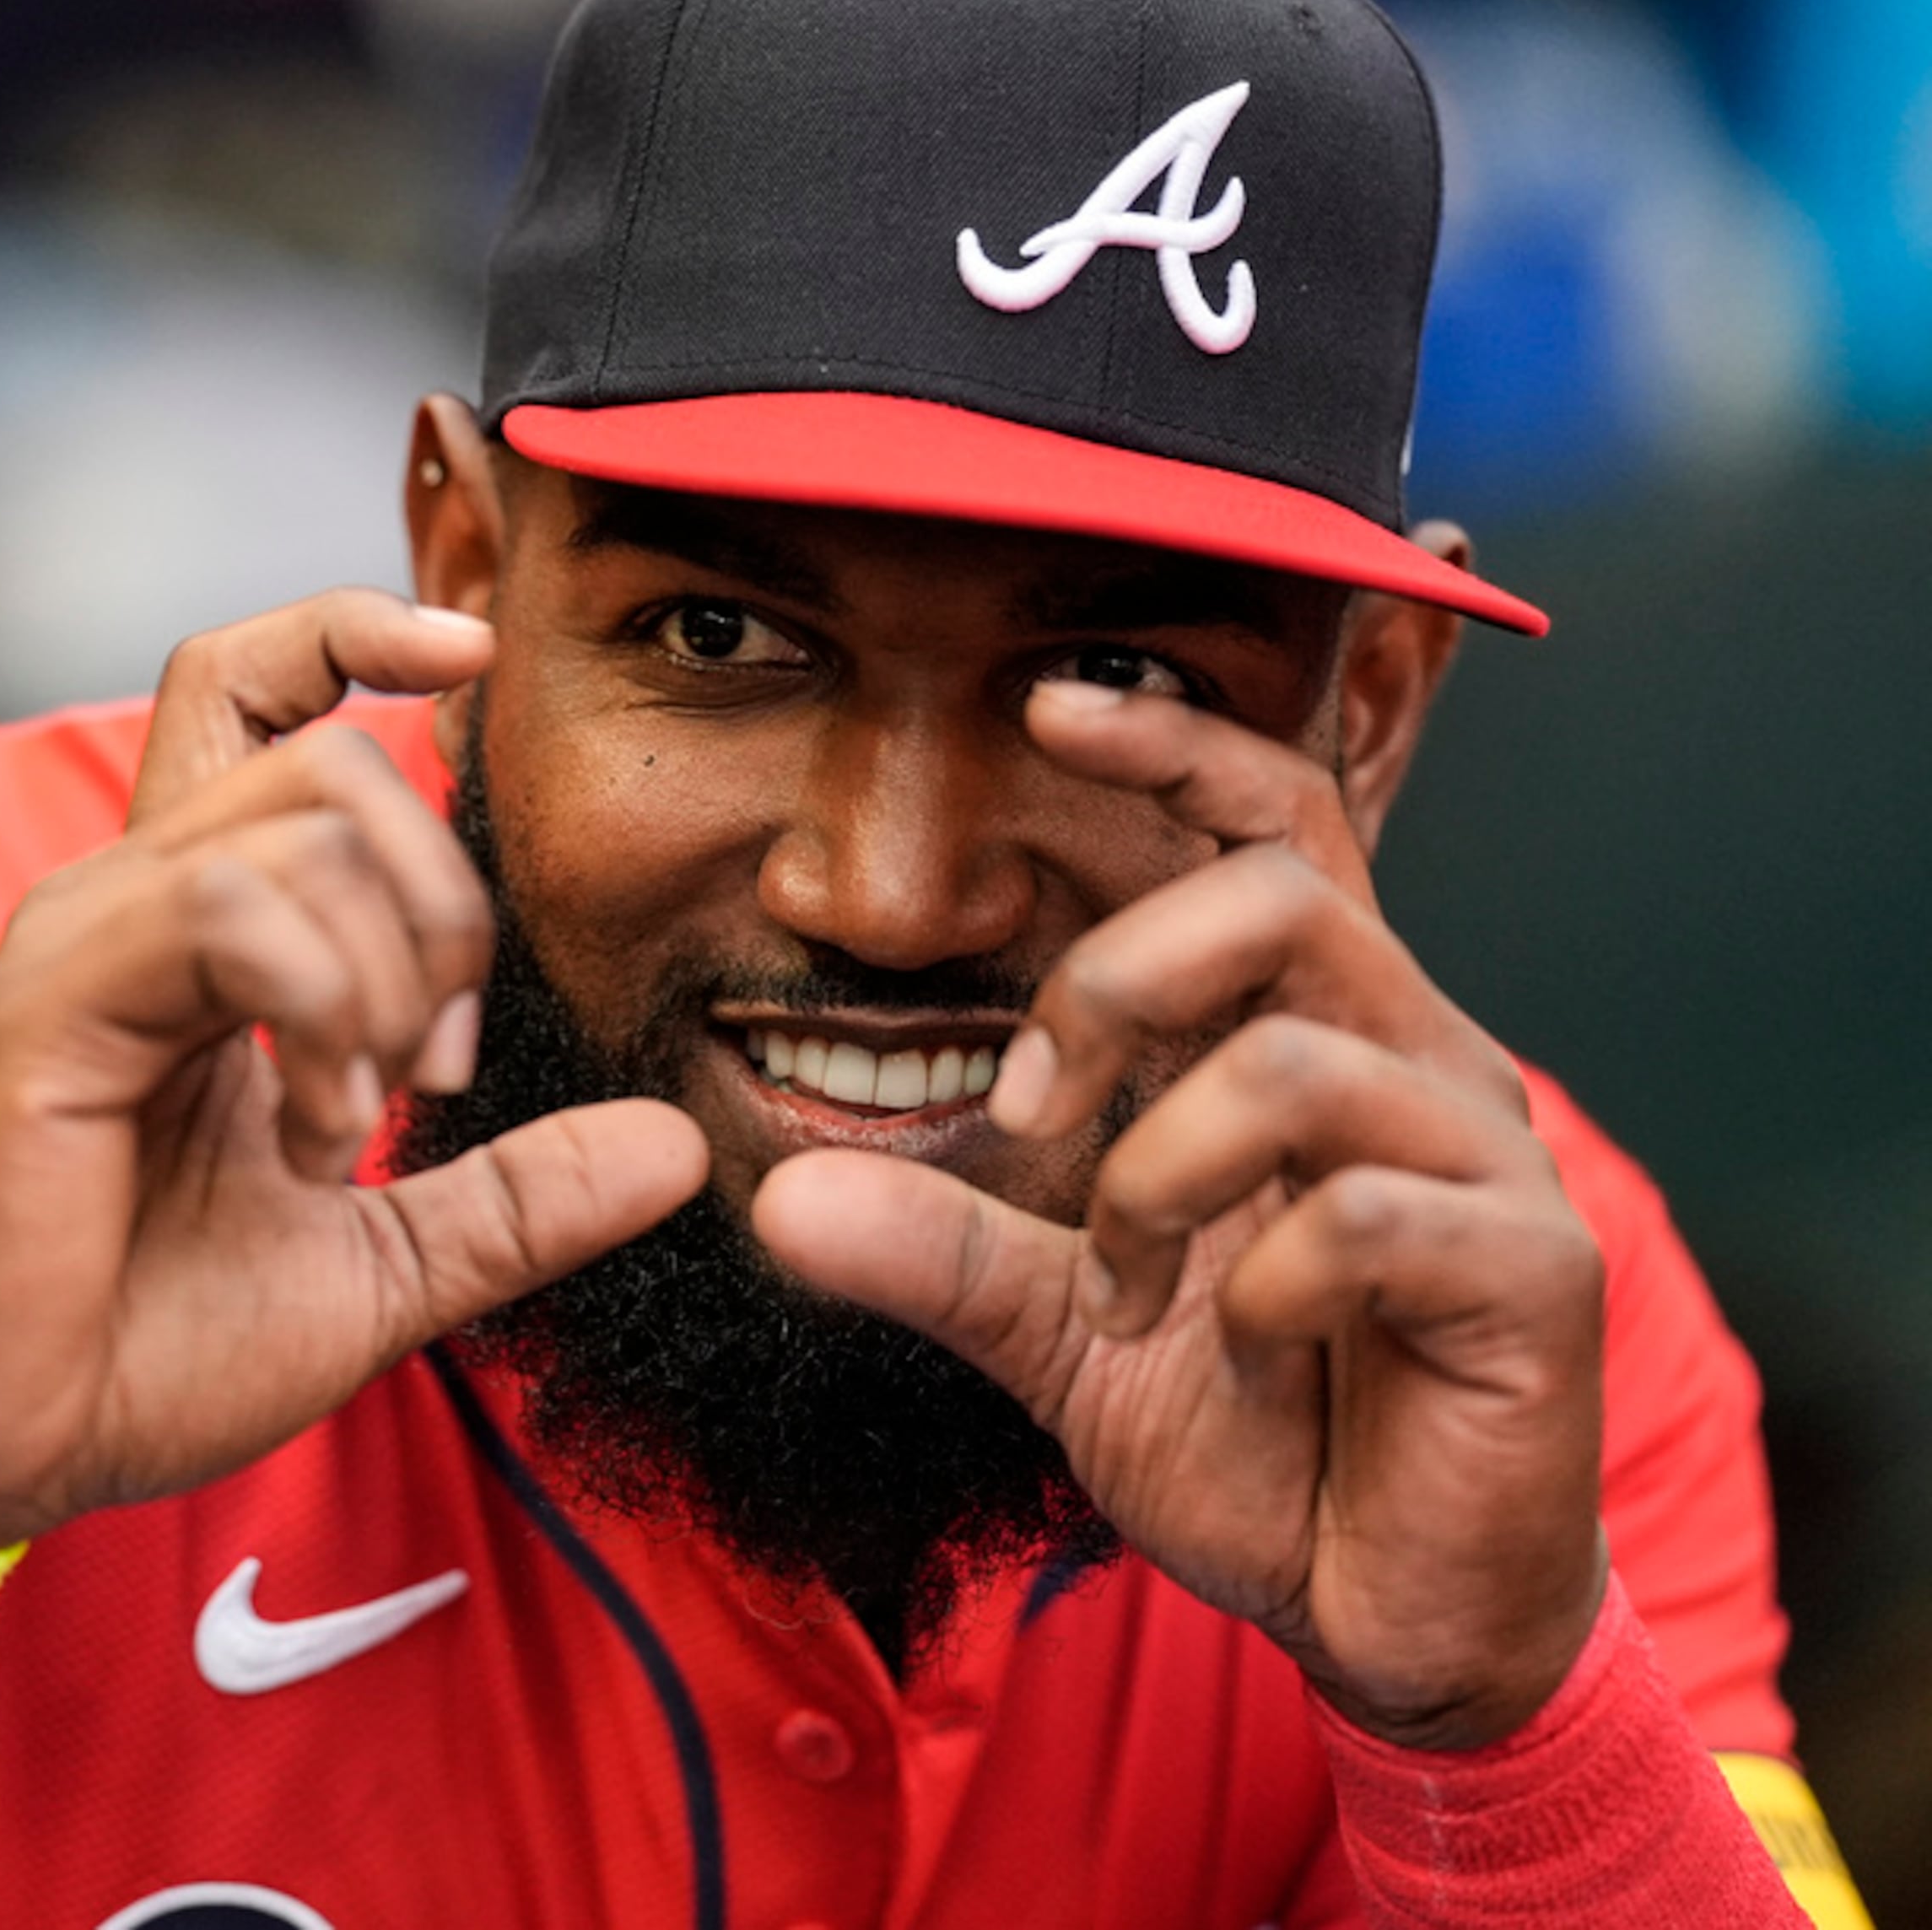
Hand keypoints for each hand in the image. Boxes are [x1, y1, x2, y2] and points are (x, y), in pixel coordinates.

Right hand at [0, 589, 707, 1549]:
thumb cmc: (141, 1348)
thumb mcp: (379, 1269)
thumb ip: (517, 1199)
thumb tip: (677, 1151)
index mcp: (196, 931)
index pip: (256, 692)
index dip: (355, 631)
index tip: (469, 657)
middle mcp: (132, 901)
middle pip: (331, 753)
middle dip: (445, 900)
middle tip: (434, 1070)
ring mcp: (86, 939)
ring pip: (303, 823)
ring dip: (389, 975)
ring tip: (358, 1120)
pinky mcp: (54, 1000)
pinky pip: (234, 913)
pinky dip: (320, 1016)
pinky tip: (310, 1144)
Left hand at [754, 679, 1604, 1750]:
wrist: (1390, 1607)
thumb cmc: (1257, 1435)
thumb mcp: (1063, 1329)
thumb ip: (940, 1253)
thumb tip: (777, 1203)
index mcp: (1321, 1033)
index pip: (1276, 823)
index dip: (1179, 743)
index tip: (1051, 704)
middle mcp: (1420, 1060)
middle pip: (1276, 897)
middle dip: (1110, 989)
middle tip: (1027, 1120)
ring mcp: (1489, 1160)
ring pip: (1291, 1064)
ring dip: (1154, 1181)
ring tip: (1124, 1293)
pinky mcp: (1534, 1272)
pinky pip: (1365, 1221)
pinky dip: (1260, 1291)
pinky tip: (1250, 1355)